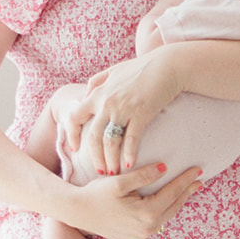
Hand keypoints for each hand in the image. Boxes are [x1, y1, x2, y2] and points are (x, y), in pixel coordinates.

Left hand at [67, 51, 182, 175]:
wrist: (168, 65)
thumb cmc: (143, 68)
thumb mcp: (115, 70)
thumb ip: (98, 81)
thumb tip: (87, 93)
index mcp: (98, 93)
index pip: (74, 116)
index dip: (72, 134)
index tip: (75, 148)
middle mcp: (107, 102)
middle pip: (93, 136)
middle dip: (94, 157)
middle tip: (99, 171)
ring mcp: (123, 109)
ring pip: (110, 141)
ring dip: (111, 160)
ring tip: (114, 173)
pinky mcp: (141, 114)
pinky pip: (131, 139)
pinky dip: (128, 154)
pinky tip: (129, 165)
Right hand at [68, 160, 200, 238]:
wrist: (77, 212)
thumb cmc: (96, 194)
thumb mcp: (120, 182)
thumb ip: (144, 175)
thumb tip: (164, 168)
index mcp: (146, 214)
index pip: (172, 193)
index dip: (185, 180)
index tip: (197, 170)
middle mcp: (147, 230)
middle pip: (173, 207)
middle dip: (186, 193)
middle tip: (198, 181)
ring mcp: (141, 238)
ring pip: (165, 218)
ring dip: (176, 203)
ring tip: (186, 191)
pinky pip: (155, 225)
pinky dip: (163, 213)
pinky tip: (166, 204)